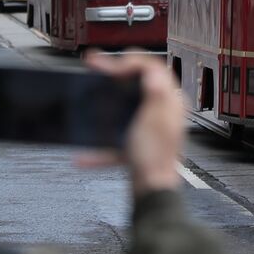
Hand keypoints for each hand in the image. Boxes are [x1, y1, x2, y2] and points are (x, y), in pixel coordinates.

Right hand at [79, 50, 185, 195]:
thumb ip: (155, 91)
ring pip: (124, 108)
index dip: (131, 60)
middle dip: (114, 75)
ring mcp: (149, 129)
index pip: (154, 68)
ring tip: (88, 98)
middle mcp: (162, 112)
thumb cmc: (155, 158)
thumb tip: (152, 70)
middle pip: (137, 84)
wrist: (152, 192)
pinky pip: (116, 140)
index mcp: (170, 101)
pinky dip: (100, 147)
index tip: (111, 65)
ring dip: (104, 104)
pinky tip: (84, 157)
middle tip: (95, 66)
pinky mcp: (138, 147)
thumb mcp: (155, 117)